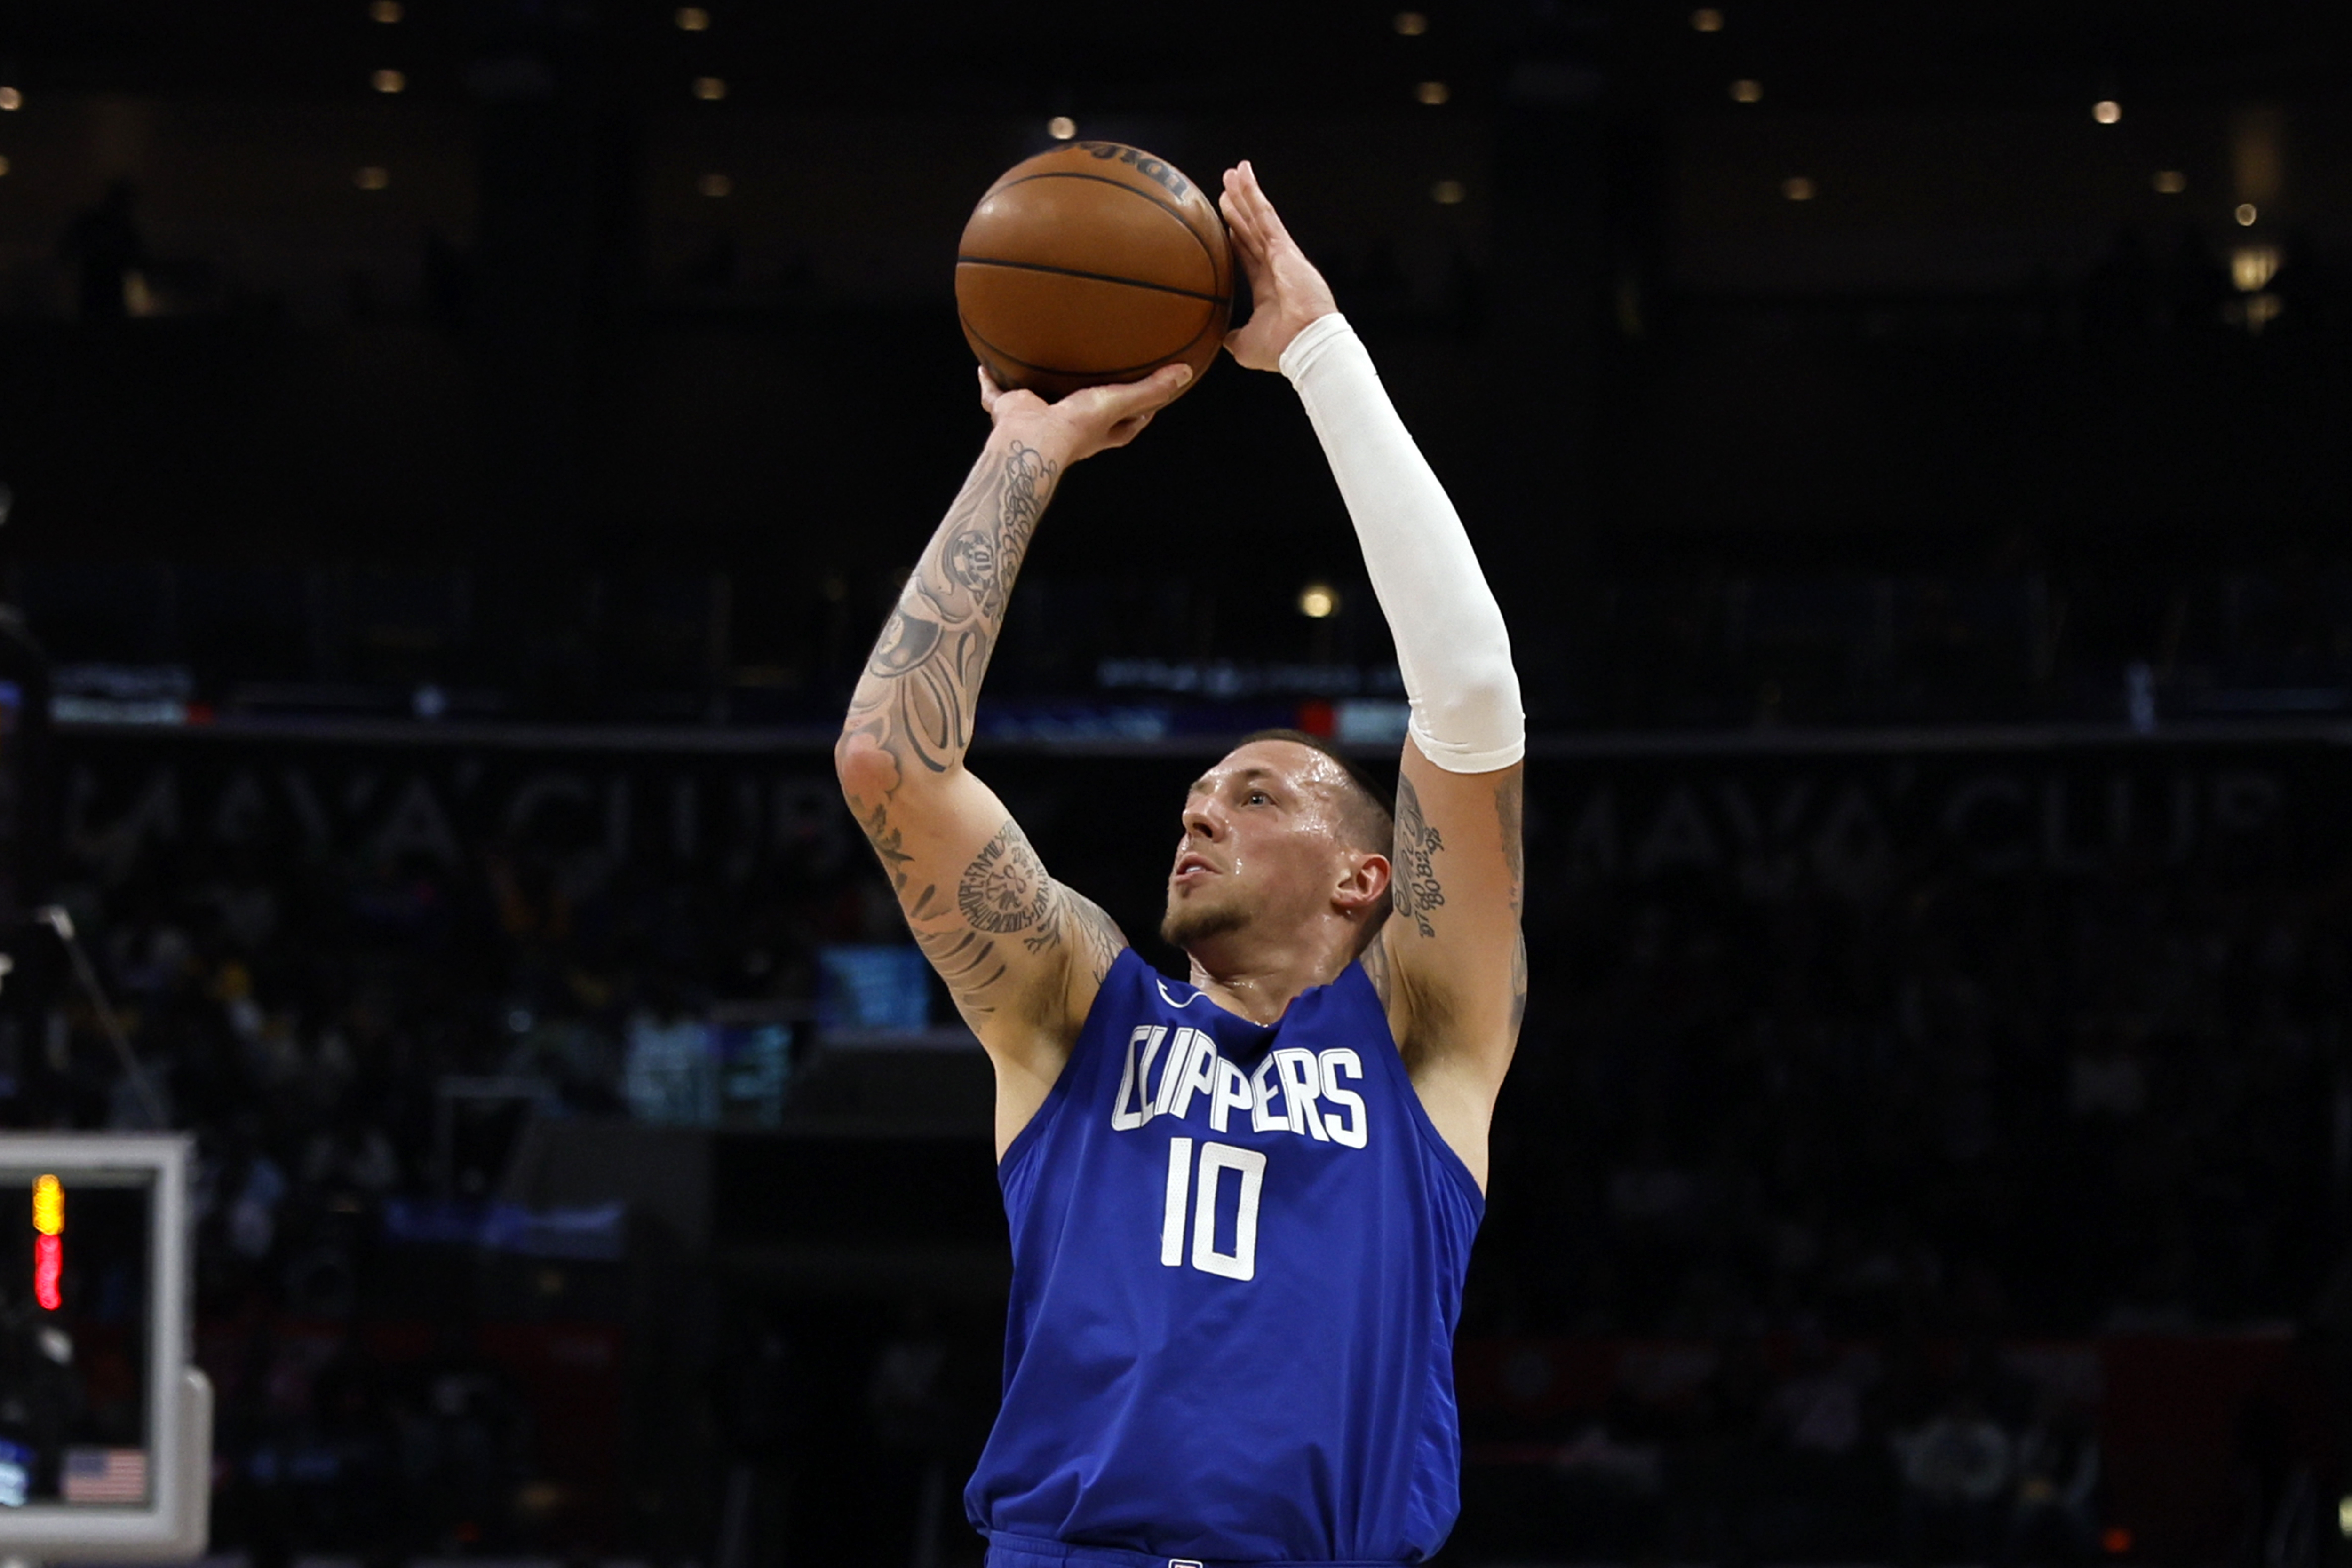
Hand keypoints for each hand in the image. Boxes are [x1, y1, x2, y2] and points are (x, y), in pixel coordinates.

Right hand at [978, 362, 1191, 464]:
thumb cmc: (1077, 427)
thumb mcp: (1120, 402)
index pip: (1126, 424)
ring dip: (1039, 386)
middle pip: (1084, 411)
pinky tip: (984, 364)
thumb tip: (1185, 372)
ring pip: (1040, 400)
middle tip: (1095, 374)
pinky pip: (996, 393)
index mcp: (1097, 430)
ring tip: (1040, 363)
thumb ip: (1151, 389)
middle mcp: (1068, 425)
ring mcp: (1038, 418)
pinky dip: (990, 381)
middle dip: (1089, 397)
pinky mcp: (1010, 411)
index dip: (1139, 411)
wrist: (1032, 439)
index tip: (1149, 395)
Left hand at [1219, 160, 1338, 371]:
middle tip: (1227, 187)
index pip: (1248, 254)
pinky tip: (1244, 176)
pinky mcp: (1283, 248)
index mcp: (1267, 287)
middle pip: (1252, 229)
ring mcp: (1280, 255)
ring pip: (1258, 217)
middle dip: (1239, 209)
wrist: (1304, 346)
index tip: (1226, 222)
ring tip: (1233, 173)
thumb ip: (1230, 335)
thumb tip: (1216, 337)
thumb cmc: (1281, 349)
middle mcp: (1275, 267)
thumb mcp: (1244, 344)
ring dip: (1245, 194)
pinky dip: (1253, 194)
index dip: (1236, 236)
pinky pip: (1265, 215)